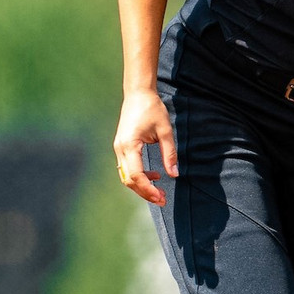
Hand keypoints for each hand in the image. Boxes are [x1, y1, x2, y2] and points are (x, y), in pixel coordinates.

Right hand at [114, 89, 178, 205]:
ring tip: (159, 192)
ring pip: (126, 176)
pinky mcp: (121, 147)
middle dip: (144, 192)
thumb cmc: (152, 109)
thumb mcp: (165, 131)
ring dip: (141, 186)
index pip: (136, 175)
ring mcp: (118, 148)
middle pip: (129, 180)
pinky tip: (154, 175)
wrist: (138, 94)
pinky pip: (127, 168)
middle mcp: (120, 149)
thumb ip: (169, 153)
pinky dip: (138, 176)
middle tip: (162, 199)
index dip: (148, 189)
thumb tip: (174, 174)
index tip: (161, 196)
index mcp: (129, 145)